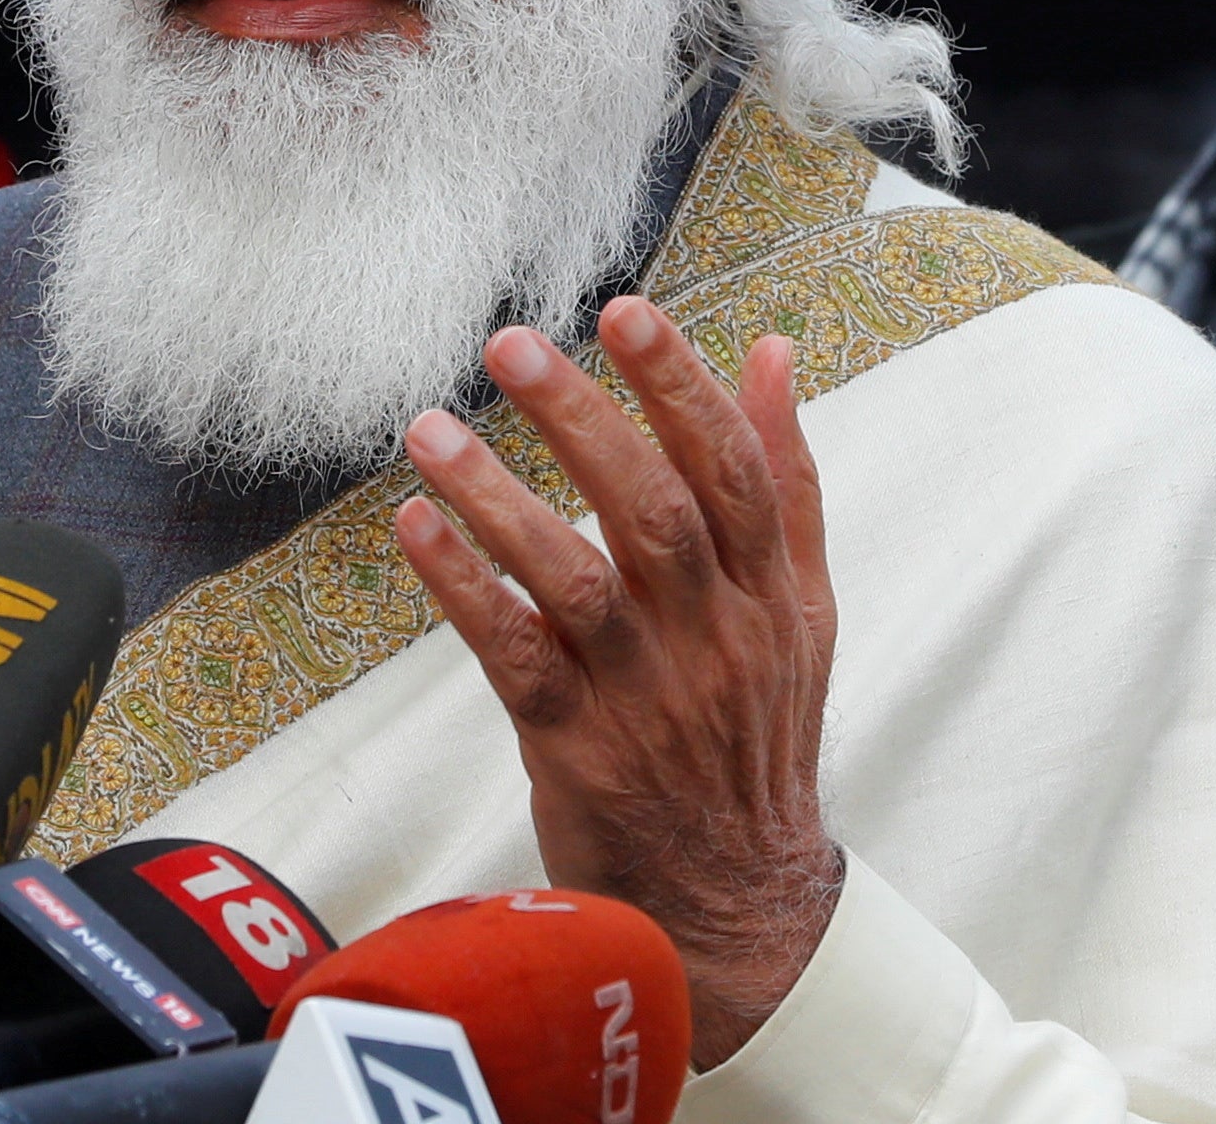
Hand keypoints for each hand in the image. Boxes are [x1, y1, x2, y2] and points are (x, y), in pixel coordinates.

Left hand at [394, 295, 843, 1068]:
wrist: (736, 903)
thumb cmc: (756, 734)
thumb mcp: (799, 610)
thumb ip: (786, 478)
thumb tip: (774, 351)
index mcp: (772, 595)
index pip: (735, 471)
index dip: (682, 387)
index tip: (626, 312)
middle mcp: (715, 638)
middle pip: (654, 511)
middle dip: (582, 420)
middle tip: (512, 344)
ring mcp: (645, 696)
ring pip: (577, 580)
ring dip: (498, 499)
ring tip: (430, 430)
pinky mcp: (578, 748)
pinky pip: (514, 657)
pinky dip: (464, 588)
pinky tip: (416, 528)